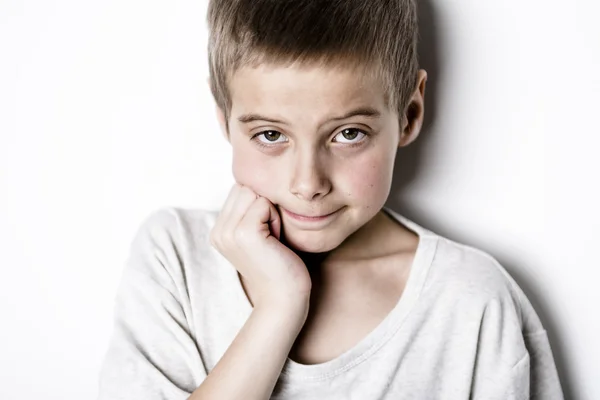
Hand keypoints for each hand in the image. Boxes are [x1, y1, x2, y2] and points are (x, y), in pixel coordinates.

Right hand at [210, 184, 311, 311]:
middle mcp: (217, 231)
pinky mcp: (243, 233)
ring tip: (273, 238)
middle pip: (245, 188)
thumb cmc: (280, 265)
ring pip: (255, 193)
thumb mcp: (259, 234)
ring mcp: (228, 232)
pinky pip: (264, 204)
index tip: (266, 234)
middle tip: (271, 236)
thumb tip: (258, 180)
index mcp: (218, 231)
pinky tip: (276, 241)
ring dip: (271, 211)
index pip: (239, 190)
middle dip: (265, 205)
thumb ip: (250, 211)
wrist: (284, 298)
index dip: (260, 205)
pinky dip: (276, 219)